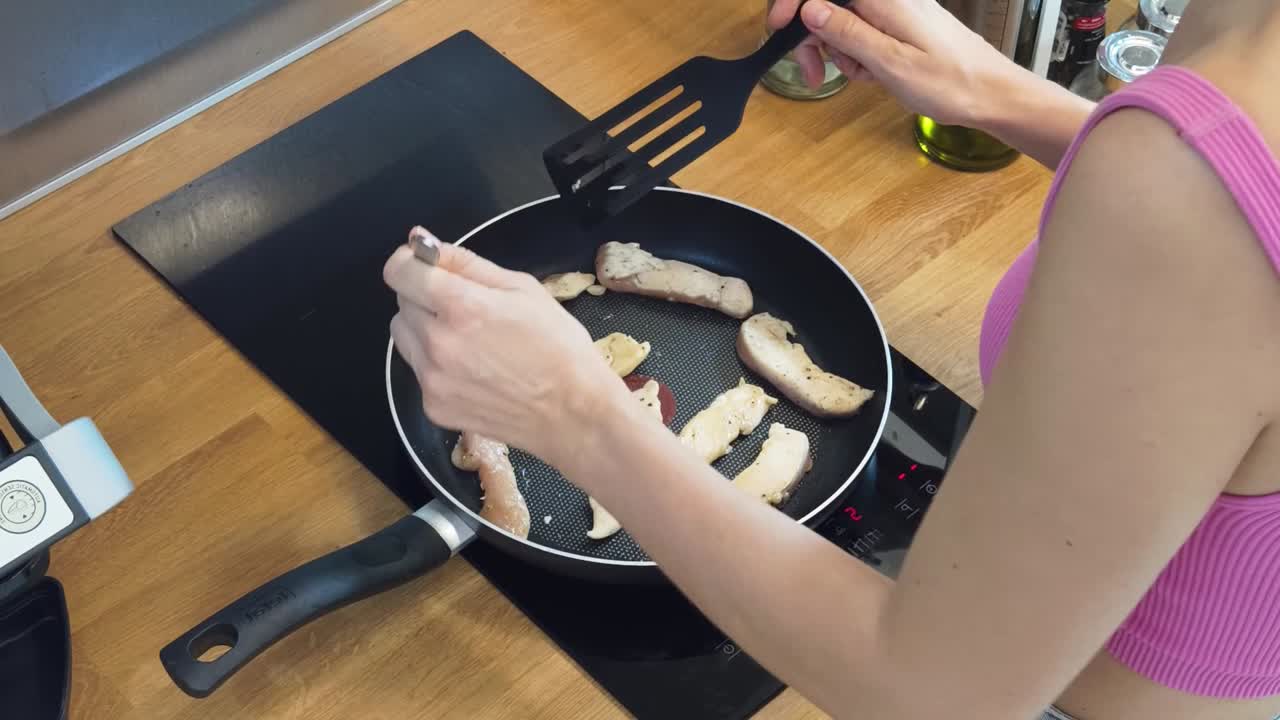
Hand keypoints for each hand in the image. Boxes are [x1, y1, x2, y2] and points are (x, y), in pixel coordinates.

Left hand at [383, 228, 622, 466]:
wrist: (573, 413)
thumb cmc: (558, 347)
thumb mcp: (523, 288)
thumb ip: (466, 263)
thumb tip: (422, 241)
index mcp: (462, 307)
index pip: (399, 272)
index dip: (409, 262)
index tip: (425, 266)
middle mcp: (438, 343)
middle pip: (401, 304)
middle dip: (424, 298)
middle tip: (464, 308)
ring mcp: (432, 380)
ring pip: (405, 338)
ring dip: (425, 331)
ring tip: (468, 341)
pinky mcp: (434, 407)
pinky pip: (419, 372)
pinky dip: (436, 366)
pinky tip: (474, 370)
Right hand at [768, 0, 1017, 126]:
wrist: (992, 94)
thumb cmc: (949, 81)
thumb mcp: (889, 62)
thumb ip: (847, 33)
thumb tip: (810, 9)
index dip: (792, 3)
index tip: (777, 28)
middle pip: (828, 6)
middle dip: (814, 38)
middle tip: (816, 75)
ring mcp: (894, 9)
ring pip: (842, 22)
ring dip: (839, 53)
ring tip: (862, 78)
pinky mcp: (900, 23)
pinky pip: (863, 33)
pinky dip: (858, 55)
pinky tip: (873, 74)